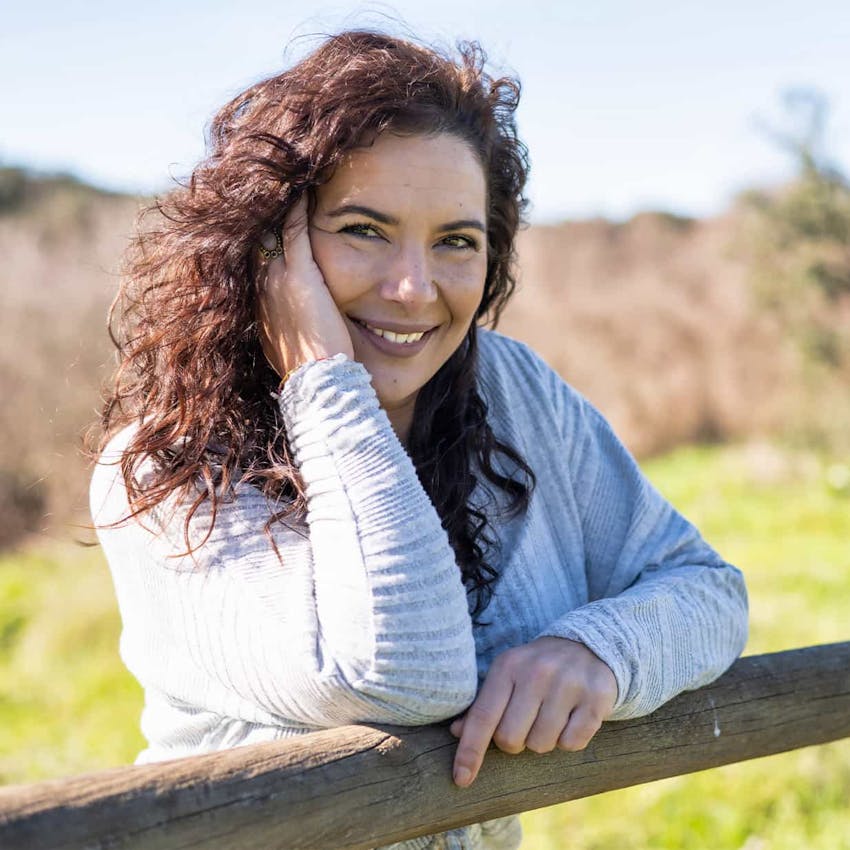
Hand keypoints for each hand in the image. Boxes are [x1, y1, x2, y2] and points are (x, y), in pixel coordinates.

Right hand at [257, 196, 353, 377]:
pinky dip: (298, 207)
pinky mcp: (300, 276)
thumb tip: (291, 325)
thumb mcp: (287, 346)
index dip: (253, 239)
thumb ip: (284, 328)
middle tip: (262, 189)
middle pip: (253, 240)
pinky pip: (295, 230)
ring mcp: (276, 280)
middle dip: (258, 216)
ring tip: (284, 179)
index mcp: (256, 305)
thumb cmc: (310, 370)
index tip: (258, 221)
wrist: (317, 384)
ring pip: (270, 230)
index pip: (251, 260)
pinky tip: (304, 186)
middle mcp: (259, 288)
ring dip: (275, 206)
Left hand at [449, 637, 616, 786]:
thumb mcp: (506, 676)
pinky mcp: (596, 698)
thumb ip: (483, 705)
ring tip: (550, 717)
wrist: (586, 646)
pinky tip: (571, 718)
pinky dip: (569, 740)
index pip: (483, 716)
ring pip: (541, 745)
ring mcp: (568, 684)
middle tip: (525, 723)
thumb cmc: (536, 669)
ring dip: (542, 741)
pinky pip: (572, 744)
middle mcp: (537, 672)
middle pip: (510, 739)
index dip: (470, 751)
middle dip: (514, 742)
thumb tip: (457, 731)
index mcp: (508, 666)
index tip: (461, 779)